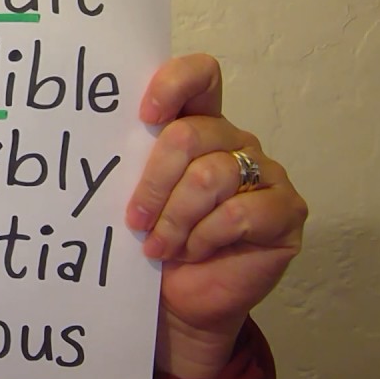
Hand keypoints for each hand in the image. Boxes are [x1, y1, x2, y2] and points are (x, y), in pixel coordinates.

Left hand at [127, 54, 307, 378]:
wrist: (178, 303)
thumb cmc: (153, 243)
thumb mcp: (134, 195)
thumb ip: (132, 160)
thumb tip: (92, 136)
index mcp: (198, 124)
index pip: (200, 75)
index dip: (173, 85)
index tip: (143, 116)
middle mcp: (234, 140)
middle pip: (191, 134)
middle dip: (154, 182)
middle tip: (135, 219)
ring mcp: (267, 173)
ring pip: (210, 176)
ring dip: (175, 219)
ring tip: (159, 246)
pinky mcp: (287, 210)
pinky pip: (238, 213)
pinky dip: (204, 238)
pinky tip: (193, 253)